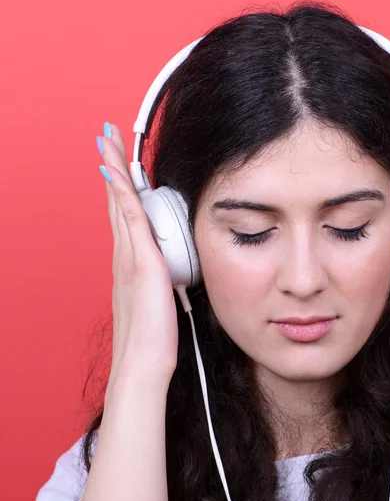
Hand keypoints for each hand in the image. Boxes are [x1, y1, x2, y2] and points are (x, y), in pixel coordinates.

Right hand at [97, 122, 178, 383]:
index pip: (125, 213)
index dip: (121, 185)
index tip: (118, 160)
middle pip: (117, 201)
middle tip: (106, 137)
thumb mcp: (160, 297)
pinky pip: (129, 222)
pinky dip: (122, 196)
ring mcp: (129, 258)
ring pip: (119, 205)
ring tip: (107, 142)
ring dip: (114, 171)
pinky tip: (117, 174)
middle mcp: (125, 255)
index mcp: (132, 261)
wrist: (145, 363)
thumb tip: (171, 264)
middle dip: (111, 167)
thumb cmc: (154, 336)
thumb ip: (162, 275)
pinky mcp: (140, 265)